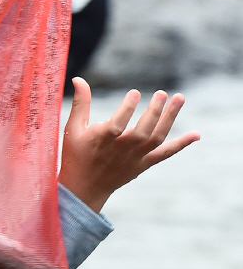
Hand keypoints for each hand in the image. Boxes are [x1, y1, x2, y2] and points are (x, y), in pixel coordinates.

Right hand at [59, 77, 200, 213]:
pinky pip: (164, 154)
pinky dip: (181, 145)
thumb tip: (78, 79)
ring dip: (170, 119)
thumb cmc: (76, 155)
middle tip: (162, 93)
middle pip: (143, 131)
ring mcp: (134, 158)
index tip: (135, 92)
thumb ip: (80, 104)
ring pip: (156, 138)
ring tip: (180, 98)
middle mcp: (121, 150)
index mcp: (103, 140)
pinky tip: (196, 134)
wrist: (84, 189)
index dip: (127, 108)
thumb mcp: (73, 129)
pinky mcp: (143, 165)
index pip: (118, 124)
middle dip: (154, 112)